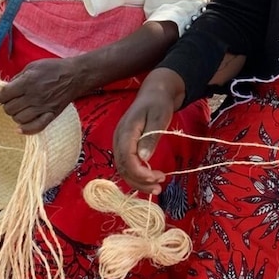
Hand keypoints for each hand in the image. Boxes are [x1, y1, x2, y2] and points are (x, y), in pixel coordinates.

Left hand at [0, 57, 79, 133]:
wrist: (75, 75)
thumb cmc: (54, 68)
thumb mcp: (33, 66)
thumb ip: (18, 77)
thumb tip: (6, 89)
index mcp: (27, 82)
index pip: (4, 95)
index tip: (0, 97)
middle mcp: (33, 96)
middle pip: (9, 109)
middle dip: (7, 105)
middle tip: (12, 101)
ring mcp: (42, 107)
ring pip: (18, 119)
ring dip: (16, 115)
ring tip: (20, 109)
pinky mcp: (51, 114)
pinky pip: (36, 127)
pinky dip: (26, 129)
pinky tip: (20, 127)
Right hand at [113, 68, 185, 194]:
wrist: (155, 92)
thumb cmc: (158, 103)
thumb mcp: (158, 118)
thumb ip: (151, 138)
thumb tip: (143, 159)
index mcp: (125, 131)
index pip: (126, 159)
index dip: (139, 173)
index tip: (156, 178)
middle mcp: (119, 139)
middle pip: (123, 167)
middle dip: (140, 181)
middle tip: (159, 186)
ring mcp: (121, 143)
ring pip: (124, 169)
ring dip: (139, 181)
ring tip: (157, 186)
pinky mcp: (126, 145)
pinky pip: (127, 164)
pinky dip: (138, 174)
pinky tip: (150, 178)